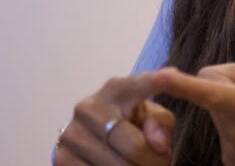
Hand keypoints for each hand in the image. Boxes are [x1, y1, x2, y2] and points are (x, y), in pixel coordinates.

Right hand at [54, 71, 174, 165]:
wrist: (91, 140)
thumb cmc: (130, 124)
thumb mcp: (150, 118)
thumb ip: (160, 124)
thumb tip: (158, 143)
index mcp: (116, 89)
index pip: (141, 84)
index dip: (158, 81)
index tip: (173, 76)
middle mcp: (89, 107)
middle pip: (135, 148)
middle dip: (155, 163)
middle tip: (161, 164)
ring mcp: (73, 134)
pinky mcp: (62, 159)